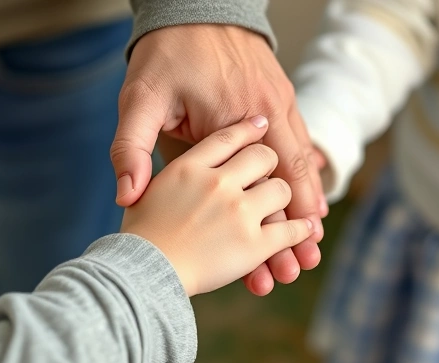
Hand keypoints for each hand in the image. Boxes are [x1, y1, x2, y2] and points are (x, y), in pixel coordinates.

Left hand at [111, 24, 326, 295]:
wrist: (196, 7)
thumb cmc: (167, 55)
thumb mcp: (139, 99)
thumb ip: (131, 147)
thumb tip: (126, 197)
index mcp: (237, 120)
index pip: (266, 185)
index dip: (276, 226)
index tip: (282, 261)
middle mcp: (268, 114)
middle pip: (293, 179)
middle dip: (300, 224)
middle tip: (305, 261)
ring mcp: (278, 104)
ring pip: (302, 162)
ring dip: (308, 201)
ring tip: (312, 237)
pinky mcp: (279, 97)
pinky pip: (300, 139)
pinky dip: (306, 171)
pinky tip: (308, 193)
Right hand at [120, 117, 312, 296]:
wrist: (140, 272)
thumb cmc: (137, 234)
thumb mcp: (143, 191)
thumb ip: (160, 175)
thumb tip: (176, 163)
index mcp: (189, 167)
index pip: (227, 138)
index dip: (246, 129)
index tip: (258, 123)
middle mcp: (217, 183)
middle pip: (261, 157)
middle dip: (270, 161)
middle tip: (271, 169)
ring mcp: (238, 211)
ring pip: (280, 190)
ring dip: (286, 197)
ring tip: (289, 203)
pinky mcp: (253, 244)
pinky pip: (289, 230)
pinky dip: (301, 230)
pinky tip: (307, 230)